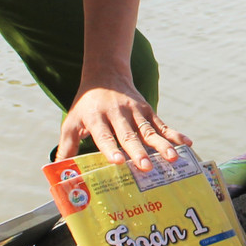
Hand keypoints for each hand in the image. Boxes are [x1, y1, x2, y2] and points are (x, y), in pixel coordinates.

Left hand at [55, 78, 189, 169]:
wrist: (105, 74)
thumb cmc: (86, 105)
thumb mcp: (71, 122)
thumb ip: (66, 147)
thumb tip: (57, 172)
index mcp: (96, 118)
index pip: (104, 135)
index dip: (110, 148)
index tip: (118, 161)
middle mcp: (117, 114)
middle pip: (129, 135)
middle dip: (138, 151)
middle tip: (146, 167)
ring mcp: (135, 111)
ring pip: (149, 130)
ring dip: (162, 145)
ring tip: (173, 158)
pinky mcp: (147, 110)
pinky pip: (162, 124)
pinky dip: (175, 134)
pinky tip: (187, 143)